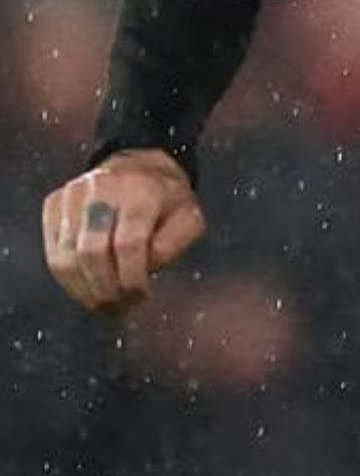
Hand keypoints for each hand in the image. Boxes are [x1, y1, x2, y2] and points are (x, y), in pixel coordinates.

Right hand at [42, 149, 205, 312]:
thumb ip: (171, 246)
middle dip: (106, 289)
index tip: (140, 297)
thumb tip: (142, 270)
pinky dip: (69, 280)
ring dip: (84, 290)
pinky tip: (87, 291)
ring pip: (67, 257)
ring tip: (103, 305)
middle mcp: (102, 188)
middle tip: (119, 308)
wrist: (138, 166)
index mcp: (141, 191)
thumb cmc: (167, 200)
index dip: (131, 279)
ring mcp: (73, 195)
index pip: (129, 244)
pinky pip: (53, 252)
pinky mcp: (54, 204)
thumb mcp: (189, 219)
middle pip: (92, 252)